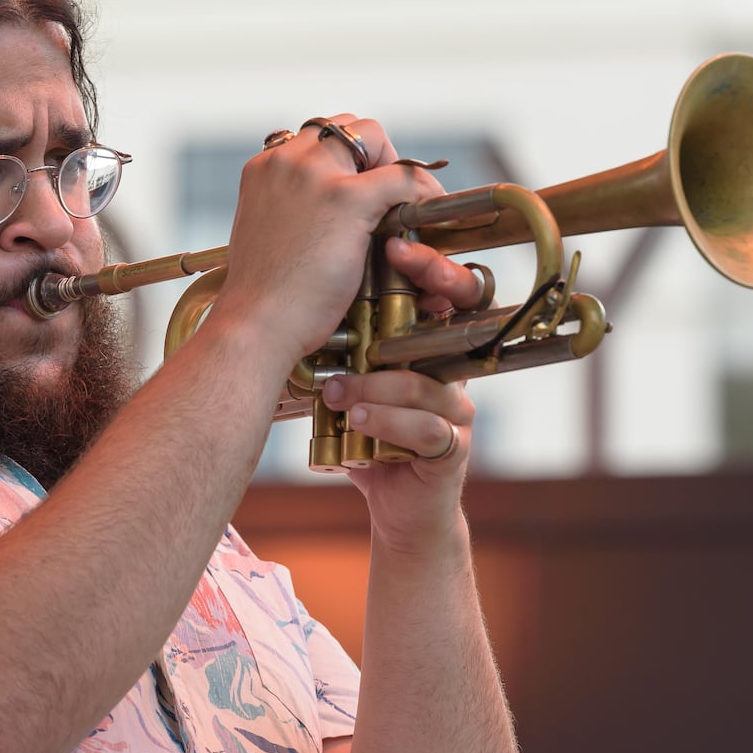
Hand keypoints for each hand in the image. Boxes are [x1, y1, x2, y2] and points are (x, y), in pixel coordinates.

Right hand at [209, 116, 450, 371]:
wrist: (256, 324)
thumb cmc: (260, 297)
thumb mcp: (264, 234)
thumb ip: (288, 211)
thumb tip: (317, 216)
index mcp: (263, 168)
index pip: (315, 138)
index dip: (346, 159)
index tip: (361, 184)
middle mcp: (286, 161)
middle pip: (343, 127)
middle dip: (371, 153)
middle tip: (387, 194)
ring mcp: (315, 175)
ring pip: (372, 136)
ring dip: (393, 164)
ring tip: (406, 201)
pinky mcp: (346, 199)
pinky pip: (402, 176)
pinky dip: (421, 190)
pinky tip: (427, 214)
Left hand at [319, 237, 484, 554]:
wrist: (394, 506)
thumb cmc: (368, 436)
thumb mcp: (351, 382)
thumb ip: (339, 345)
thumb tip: (295, 297)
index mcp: (430, 348)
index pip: (444, 294)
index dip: (428, 267)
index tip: (393, 246)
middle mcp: (451, 372)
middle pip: (456, 322)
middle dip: (429, 296)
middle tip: (385, 288)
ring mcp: (457, 411)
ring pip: (426, 384)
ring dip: (375, 385)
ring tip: (336, 391)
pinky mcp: (453, 450)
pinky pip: (428, 430)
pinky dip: (387, 423)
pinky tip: (357, 421)